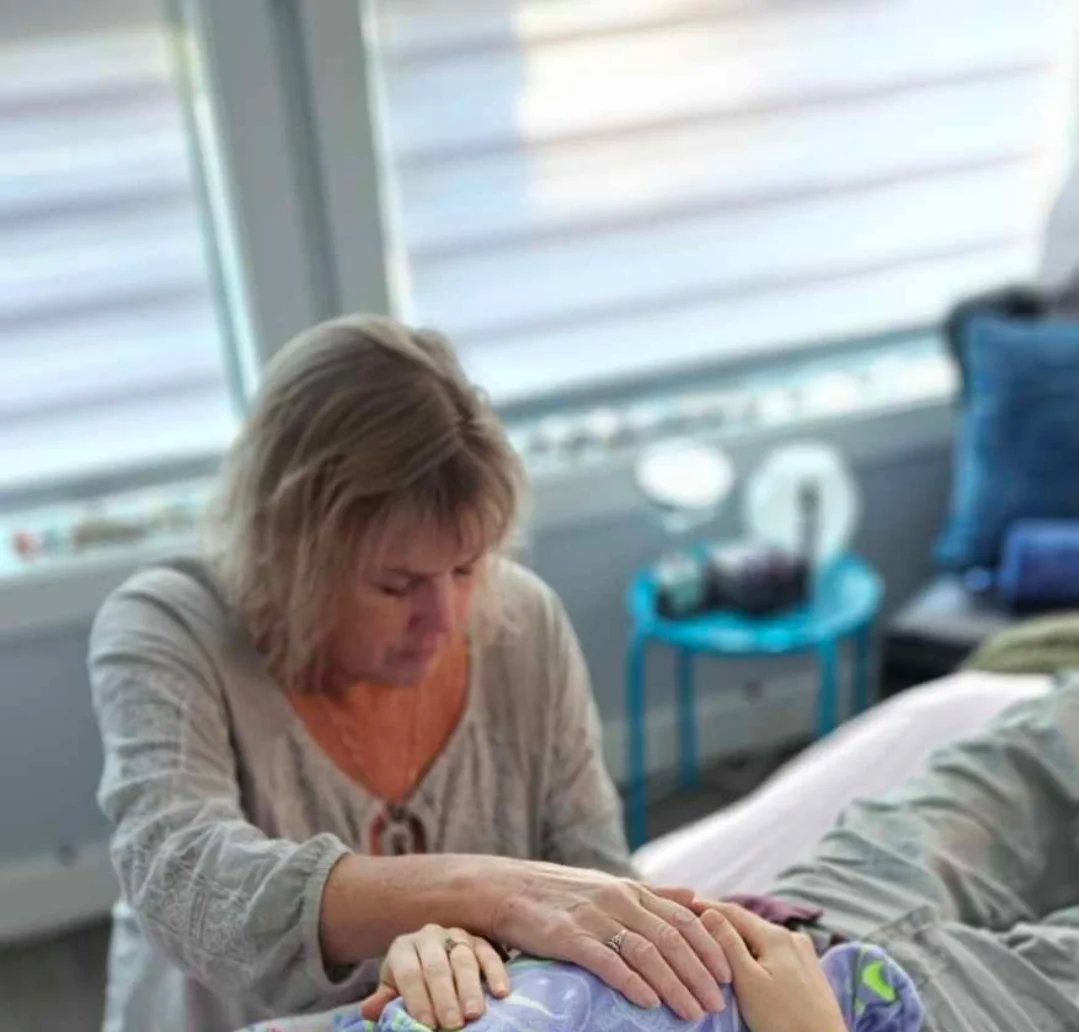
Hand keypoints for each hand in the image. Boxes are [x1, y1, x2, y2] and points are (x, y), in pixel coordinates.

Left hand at [360, 924, 509, 1029]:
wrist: (431, 955)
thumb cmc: (413, 980)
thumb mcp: (394, 988)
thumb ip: (385, 999)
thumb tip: (369, 1010)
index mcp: (404, 947)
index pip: (409, 973)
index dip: (417, 999)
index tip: (427, 1024)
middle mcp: (429, 936)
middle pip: (437, 966)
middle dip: (444, 998)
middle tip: (452, 1024)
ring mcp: (456, 935)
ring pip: (463, 959)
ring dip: (470, 988)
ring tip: (474, 1014)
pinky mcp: (479, 939)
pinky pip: (489, 954)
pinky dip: (496, 973)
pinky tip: (501, 992)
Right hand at [481, 859, 730, 1021]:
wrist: (506, 888)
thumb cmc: (561, 891)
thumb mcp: (610, 885)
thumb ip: (653, 893)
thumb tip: (695, 896)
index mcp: (631, 889)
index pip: (682, 917)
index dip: (708, 946)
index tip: (728, 975)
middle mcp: (618, 900)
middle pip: (670, 937)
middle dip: (699, 973)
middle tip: (717, 1004)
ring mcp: (594, 917)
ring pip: (646, 951)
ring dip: (674, 984)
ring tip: (692, 1012)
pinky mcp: (569, 936)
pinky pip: (607, 960)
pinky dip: (631, 981)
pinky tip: (648, 1002)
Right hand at [700, 903, 846, 1031]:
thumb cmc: (782, 1018)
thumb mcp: (748, 981)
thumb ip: (727, 944)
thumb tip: (709, 912)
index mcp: (775, 935)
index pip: (733, 911)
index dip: (707, 906)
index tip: (684, 904)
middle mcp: (792, 936)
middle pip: (748, 924)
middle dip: (722, 923)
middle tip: (695, 924)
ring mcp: (804, 952)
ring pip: (762, 938)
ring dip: (739, 939)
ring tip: (716, 943)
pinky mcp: (809, 969)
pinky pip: (774, 952)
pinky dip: (756, 952)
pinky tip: (747, 961)